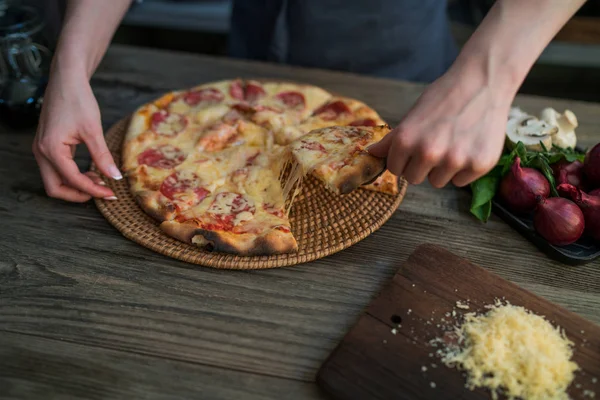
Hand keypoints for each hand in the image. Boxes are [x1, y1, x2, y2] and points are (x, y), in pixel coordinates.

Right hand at [33, 67, 120, 201]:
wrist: (66, 79)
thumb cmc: (78, 100)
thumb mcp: (93, 130)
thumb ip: (102, 156)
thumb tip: (115, 177)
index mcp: (51, 149)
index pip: (73, 180)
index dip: (93, 190)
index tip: (112, 193)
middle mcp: (41, 152)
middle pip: (55, 188)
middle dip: (79, 195)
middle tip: (103, 192)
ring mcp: (41, 149)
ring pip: (55, 180)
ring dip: (76, 186)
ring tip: (100, 181)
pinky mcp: (47, 145)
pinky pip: (57, 169)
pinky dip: (73, 175)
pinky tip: (92, 171)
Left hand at [369, 62, 511, 187]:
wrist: (483, 81)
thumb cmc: (445, 96)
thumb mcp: (413, 114)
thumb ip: (392, 139)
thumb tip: (370, 154)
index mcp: (406, 140)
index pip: (395, 169)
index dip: (404, 159)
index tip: (416, 147)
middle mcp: (428, 153)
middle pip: (414, 179)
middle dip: (422, 165)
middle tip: (437, 143)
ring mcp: (455, 161)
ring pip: (438, 182)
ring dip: (443, 169)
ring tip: (455, 142)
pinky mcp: (479, 165)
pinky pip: (460, 181)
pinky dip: (464, 168)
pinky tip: (470, 145)